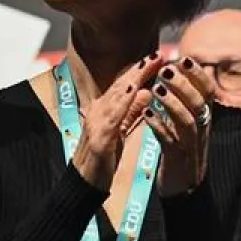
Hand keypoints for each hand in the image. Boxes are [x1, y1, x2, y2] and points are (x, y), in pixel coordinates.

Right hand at [69, 53, 164, 190]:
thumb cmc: (101, 160)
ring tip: (150, 63)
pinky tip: (134, 89)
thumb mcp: (120, 132)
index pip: (124, 86)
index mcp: (104, 111)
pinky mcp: (99, 138)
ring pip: (117, 95)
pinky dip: (124, 100)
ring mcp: (96, 123)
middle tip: (158, 53)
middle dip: (139, 68)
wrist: (83, 186)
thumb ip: (131, 113)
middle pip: (120, 85)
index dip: (140, 70)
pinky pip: (113, 115)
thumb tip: (146, 91)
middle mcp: (98, 112)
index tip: (157, 56)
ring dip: (134, 77)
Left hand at [141, 58, 217, 196]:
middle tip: (166, 71)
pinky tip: (147, 116)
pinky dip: (159, 127)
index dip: (198, 75)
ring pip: (187, 121)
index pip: (208, 92)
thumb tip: (180, 76)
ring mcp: (191, 145)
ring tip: (155, 90)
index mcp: (205, 119)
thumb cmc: (183, 151)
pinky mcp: (177, 160)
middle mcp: (202, 130)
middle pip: (199, 103)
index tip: (184, 58)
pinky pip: (170, 142)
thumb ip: (187, 103)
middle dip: (184, 85)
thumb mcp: (189, 125)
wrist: (184, 189)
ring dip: (172, 103)